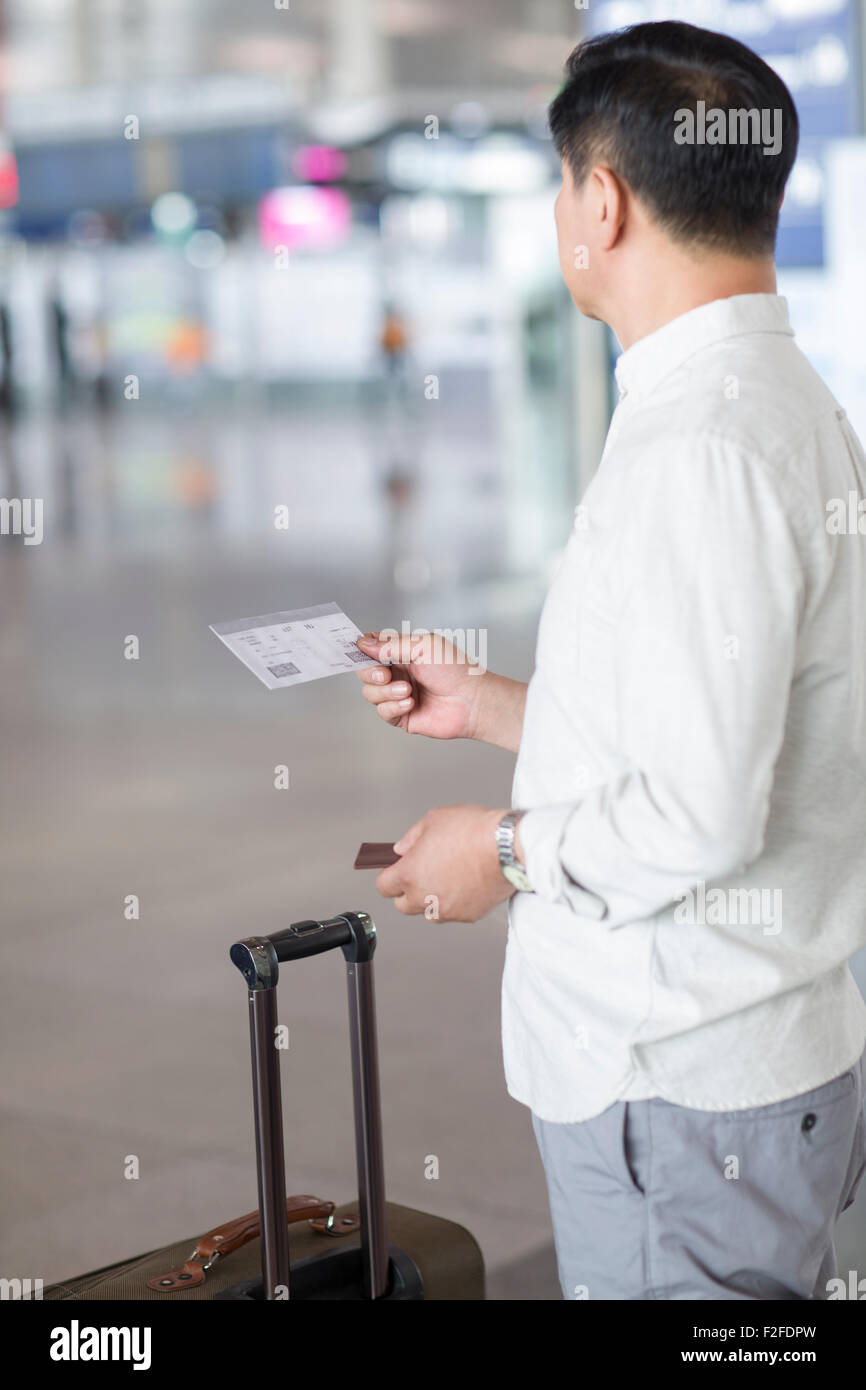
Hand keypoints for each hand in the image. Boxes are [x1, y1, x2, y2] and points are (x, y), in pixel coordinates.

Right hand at [355, 630, 488, 739]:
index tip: (358, 650)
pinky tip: (411, 703)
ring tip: (408, 690)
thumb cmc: (455, 669)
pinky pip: (382, 712)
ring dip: (386, 692)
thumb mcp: (422, 646)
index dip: (361, 650)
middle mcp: (398, 673)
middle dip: (371, 673)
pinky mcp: (402, 716)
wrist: (472, 700)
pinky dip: (394, 706)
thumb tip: (363, 642)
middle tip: (386, 674)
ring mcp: (398, 695)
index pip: (371, 649)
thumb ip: (390, 645)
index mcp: (402, 652)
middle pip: (364, 672)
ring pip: (370, 693)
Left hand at [375, 804, 513, 921]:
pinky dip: (456, 902)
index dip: (389, 876)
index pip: (384, 886)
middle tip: (420, 874)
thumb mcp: (434, 820)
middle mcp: (425, 897)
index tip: (396, 870)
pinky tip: (466, 883)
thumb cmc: (474, 831)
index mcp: (410, 874)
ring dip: (431, 899)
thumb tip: (403, 849)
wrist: (507, 847)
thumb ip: (412, 837)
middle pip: (403, 905)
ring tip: (447, 877)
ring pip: (429, 912)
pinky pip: (454, 912)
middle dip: (407, 891)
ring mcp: (447, 909)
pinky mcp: (468, 915)